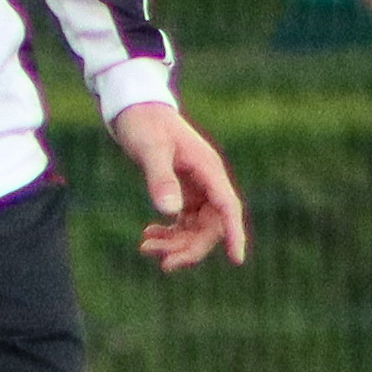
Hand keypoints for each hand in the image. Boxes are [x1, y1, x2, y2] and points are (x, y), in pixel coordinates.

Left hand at [113, 102, 246, 272]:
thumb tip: (170, 212)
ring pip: (196, 228)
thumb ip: (160, 178)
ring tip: (145, 248)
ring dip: (175, 244)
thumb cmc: (145, 124)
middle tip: (164, 263)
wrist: (135, 108)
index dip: (233, 233)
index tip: (237, 259)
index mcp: (208, 169)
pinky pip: (183, 222)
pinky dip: (168, 234)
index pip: (228, 207)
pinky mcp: (183, 191)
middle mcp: (207, 181)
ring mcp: (196, 188)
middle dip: (191, 248)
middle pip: (211, 226)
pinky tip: (148, 236)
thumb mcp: (150, 149)